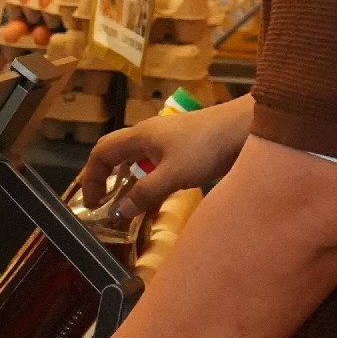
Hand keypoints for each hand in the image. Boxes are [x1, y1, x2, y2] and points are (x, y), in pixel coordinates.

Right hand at [78, 96, 250, 213]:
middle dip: (104, 177)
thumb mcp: (174, 174)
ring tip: (127, 206)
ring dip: (128, 181)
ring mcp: (167, 140)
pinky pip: (156, 165)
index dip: (91, 177)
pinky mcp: (184, 148)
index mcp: (140, 136)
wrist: (245, 127)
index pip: (102, 152)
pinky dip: (149, 182)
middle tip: (102, 203)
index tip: (92, 203)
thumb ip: (146, 193)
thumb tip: (120, 210)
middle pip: (116, 153)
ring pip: (137, 160)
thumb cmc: (206, 147)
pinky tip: (157, 199)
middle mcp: (149, 135)